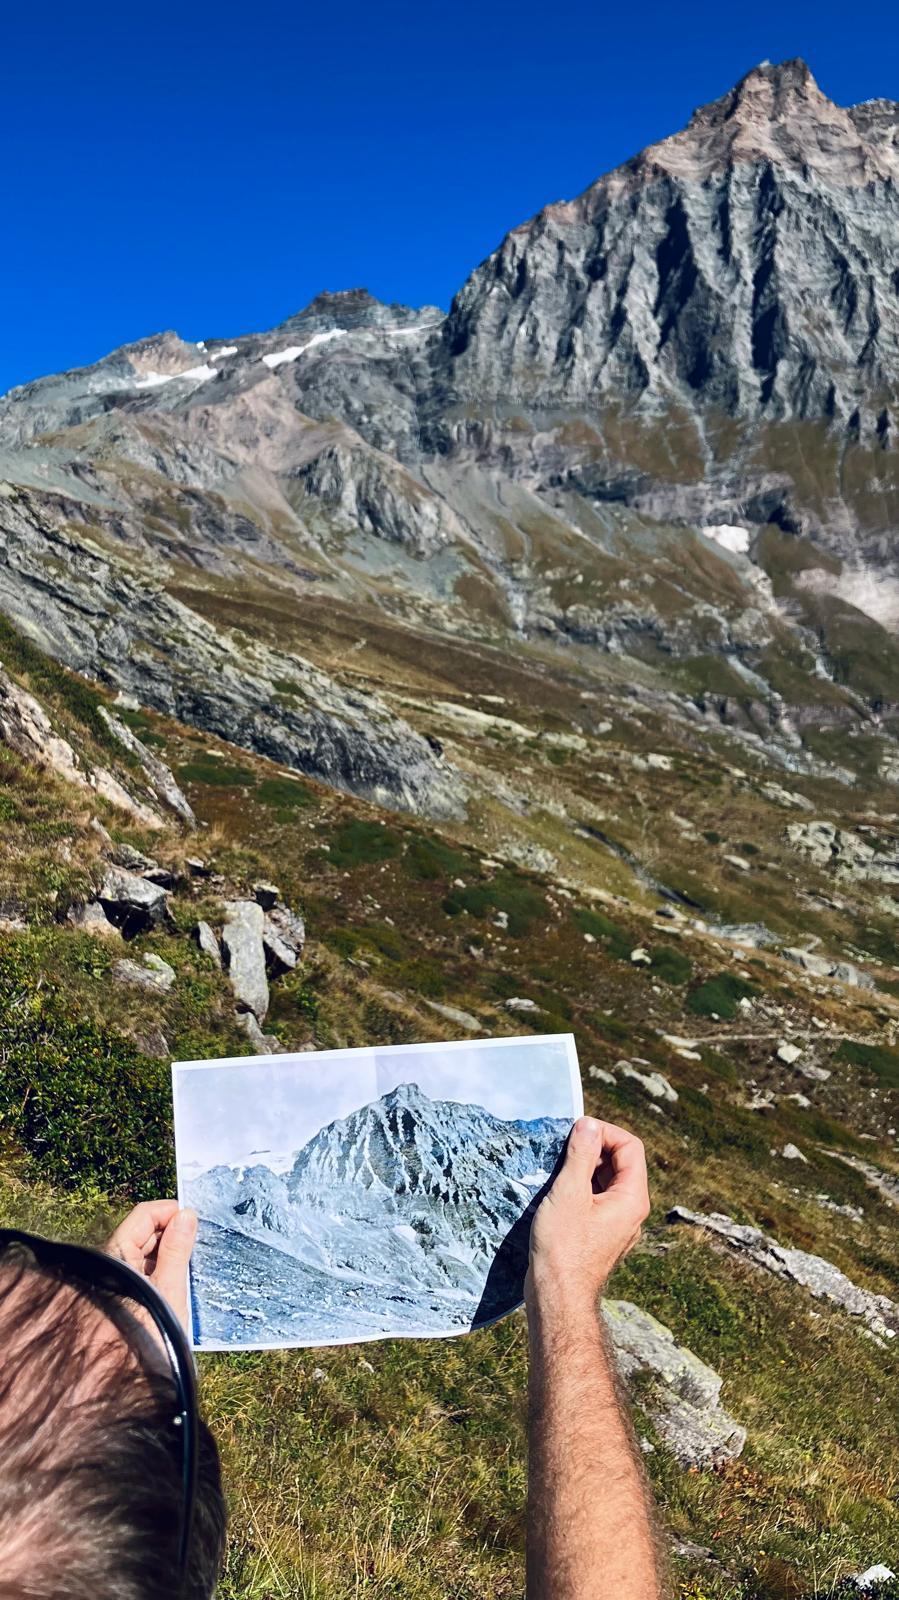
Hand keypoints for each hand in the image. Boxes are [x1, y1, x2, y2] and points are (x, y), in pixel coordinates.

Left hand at [105, 1200, 197, 1332]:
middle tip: (202, 1240)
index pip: (143, 1215)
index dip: (170, 1212)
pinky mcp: (130, 1296)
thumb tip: (186, 1215)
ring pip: (148, 1252)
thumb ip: (177, 1249)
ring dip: (172, 1251)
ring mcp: (121, 1281)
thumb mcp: (169, 1287)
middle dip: (173, 1231)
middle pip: (145, 1232)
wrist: (132, 1379)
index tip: (197, 1219)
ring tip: (197, 1259)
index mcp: (117, 1254)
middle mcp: (114, 1263)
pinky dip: (167, 1269)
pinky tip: (186, 1277)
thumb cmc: (149, 1332)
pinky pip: (148, 1271)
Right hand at [526, 1118, 649, 1313]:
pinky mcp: (601, 1236)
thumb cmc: (563, 1248)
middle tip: (562, 1148)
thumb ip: (580, 1155)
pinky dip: (580, 1189)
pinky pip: (597, 1201)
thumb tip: (588, 1125)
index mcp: (632, 1198)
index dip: (605, 1132)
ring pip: (606, 1182)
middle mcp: (631, 1211)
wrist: (558, 1299)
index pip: (630, 1147)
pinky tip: (556, 1193)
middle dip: (592, 1149)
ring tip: (556, 1170)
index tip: (576, 1131)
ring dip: (584, 1169)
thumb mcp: (569, 1193)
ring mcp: (618, 1225)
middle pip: (620, 1163)